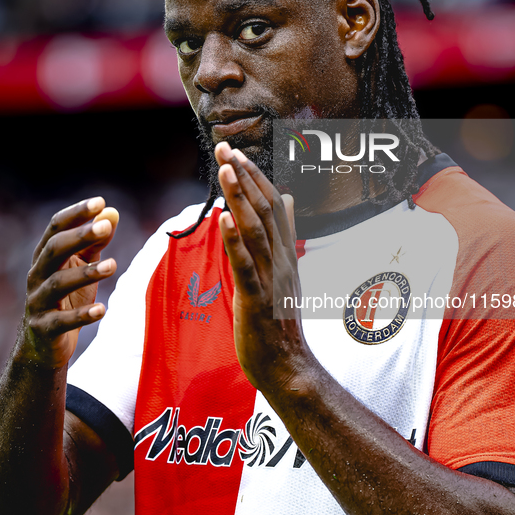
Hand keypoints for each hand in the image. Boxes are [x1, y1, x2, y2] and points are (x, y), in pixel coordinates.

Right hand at [17, 197, 118, 370]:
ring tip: (113, 266)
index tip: (100, 202)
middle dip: (79, 236)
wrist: (43, 345)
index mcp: (45, 256)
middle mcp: (37, 275)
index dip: (77, 214)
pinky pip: (61, 321)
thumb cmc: (67, 298)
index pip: (56, 227)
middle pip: (54, 249)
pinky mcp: (44, 329)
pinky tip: (102, 310)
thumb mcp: (82, 267)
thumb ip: (95, 241)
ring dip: (86, 273)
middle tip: (105, 227)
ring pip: (58, 283)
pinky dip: (82, 316)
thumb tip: (112, 213)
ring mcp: (38, 302)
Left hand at [215, 142, 309, 392]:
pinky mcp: (257, 299)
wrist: (290, 367)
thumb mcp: (286, 272)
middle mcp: (282, 259)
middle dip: (243, 177)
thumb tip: (288, 200)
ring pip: (256, 230)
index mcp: (286, 253)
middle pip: (265, 209)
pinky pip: (246, 265)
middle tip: (224, 148)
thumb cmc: (282, 323)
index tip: (236, 153)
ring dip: (239, 197)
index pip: (273, 205)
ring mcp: (271, 278)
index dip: (254, 177)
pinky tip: (223, 218)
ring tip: (225, 169)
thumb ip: (285, 235)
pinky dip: (234, 240)